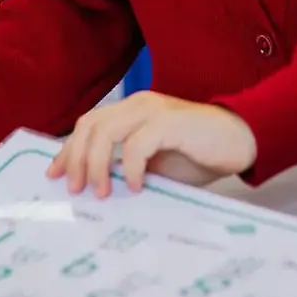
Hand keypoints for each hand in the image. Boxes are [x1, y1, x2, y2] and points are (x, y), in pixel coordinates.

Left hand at [47, 93, 257, 198]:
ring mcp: (154, 110)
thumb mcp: (156, 163)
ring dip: (97, 164)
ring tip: (101, 192)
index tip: (56, 176)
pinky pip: (137, 143)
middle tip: (76, 189)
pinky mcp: (170, 122)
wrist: (240, 141)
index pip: (88, 125)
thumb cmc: (199, 154)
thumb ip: (128, 166)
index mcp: (131, 110)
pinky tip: (138, 186)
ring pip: (106, 131)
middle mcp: (138, 104)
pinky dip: (131, 167)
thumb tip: (96, 187)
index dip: (68, 149)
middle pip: (90, 125)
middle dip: (76, 159)